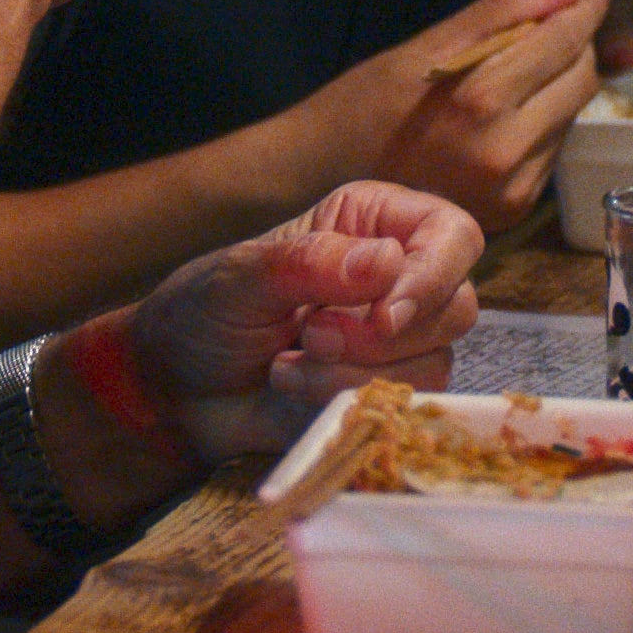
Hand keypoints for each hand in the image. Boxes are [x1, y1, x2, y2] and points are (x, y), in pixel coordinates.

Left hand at [128, 182, 483, 461]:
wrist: (175, 391)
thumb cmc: (204, 314)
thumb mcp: (242, 277)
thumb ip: (311, 263)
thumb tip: (387, 264)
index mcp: (373, 224)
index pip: (453, 235)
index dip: (434, 275)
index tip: (383, 316)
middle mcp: (398, 279)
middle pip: (457, 306)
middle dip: (381, 336)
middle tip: (310, 336)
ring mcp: (397, 343)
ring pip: (434, 364)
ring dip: (354, 374)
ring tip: (287, 365)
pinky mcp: (384, 396)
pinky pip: (404, 407)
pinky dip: (347, 403)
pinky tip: (295, 392)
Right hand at [304, 0, 610, 228]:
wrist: (325, 180)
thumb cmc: (367, 103)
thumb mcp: (427, 44)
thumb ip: (505, 11)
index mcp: (481, 100)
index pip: (563, 43)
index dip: (585, 10)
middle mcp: (506, 151)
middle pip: (581, 80)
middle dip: (574, 46)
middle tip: (551, 27)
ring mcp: (513, 188)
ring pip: (571, 116)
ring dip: (558, 86)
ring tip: (514, 75)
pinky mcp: (513, 210)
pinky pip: (551, 151)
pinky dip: (542, 124)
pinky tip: (503, 117)